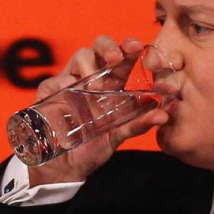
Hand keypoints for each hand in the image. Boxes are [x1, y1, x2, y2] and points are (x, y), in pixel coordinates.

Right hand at [27, 35, 169, 185]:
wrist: (66, 167)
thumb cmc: (93, 148)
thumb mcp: (118, 136)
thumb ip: (139, 124)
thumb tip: (163, 115)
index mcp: (111, 84)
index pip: (121, 58)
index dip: (128, 48)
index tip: (136, 47)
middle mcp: (92, 78)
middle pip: (99, 47)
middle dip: (108, 46)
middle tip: (115, 58)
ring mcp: (70, 82)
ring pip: (81, 55)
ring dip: (90, 64)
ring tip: (95, 87)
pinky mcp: (50, 91)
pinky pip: (57, 79)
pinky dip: (66, 82)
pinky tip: (70, 93)